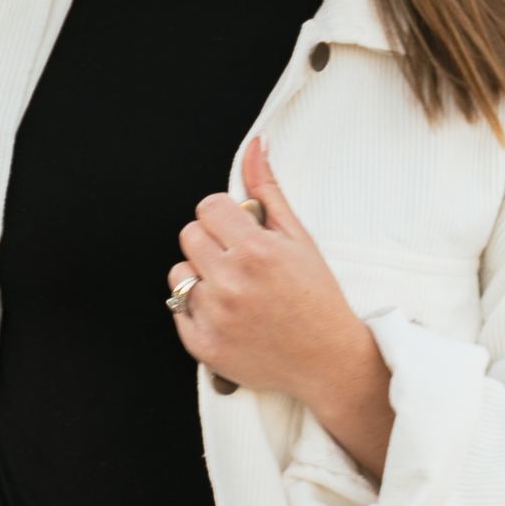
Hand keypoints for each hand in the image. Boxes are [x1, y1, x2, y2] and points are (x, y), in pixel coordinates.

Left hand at [167, 135, 391, 471]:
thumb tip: (253, 146)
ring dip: (201, 277)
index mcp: (256, 250)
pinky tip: (228, 315)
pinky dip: (197, 311)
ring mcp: (214, 317)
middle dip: (212, 243)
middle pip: (189, 236)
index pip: (208, 207)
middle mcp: (231, 282)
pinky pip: (177, 309)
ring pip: (179, 273)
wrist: (327, 359)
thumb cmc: (316, 296)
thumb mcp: (298, 238)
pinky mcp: (202, 346)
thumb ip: (269, 190)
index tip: (241, 231)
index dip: (225, 217)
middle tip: (239, 261)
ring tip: (234, 290)